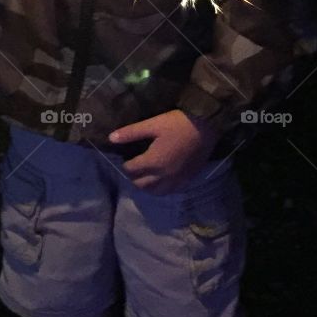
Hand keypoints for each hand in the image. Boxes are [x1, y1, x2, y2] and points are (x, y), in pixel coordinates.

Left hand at [108, 110, 222, 194]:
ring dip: (147, 187)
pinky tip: (162, 181)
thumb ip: (131, 133)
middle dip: (134, 178)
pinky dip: (163, 189)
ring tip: (145, 177)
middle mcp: (164, 175)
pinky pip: (171, 191)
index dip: (126, 165)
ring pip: (156, 192)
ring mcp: (177, 179)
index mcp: (153, 161)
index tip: (126, 158)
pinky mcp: (188, 179)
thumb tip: (111, 138)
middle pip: (142, 184)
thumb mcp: (153, 124)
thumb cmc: (178, 124)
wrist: (206, 126)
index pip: (132, 170)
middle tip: (134, 168)